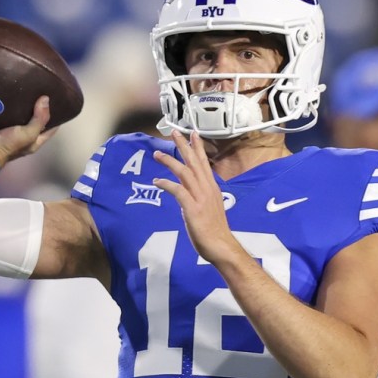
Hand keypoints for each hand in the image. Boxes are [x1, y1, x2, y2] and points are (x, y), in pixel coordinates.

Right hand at [0, 96, 57, 167]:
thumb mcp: (28, 134)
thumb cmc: (7, 145)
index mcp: (34, 141)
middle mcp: (24, 136)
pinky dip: (8, 105)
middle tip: (43, 92)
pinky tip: (11, 94)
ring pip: (20, 115)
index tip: (60, 103)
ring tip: (27, 90)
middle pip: (35, 120)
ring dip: (23, 105)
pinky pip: (6, 113)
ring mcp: (10, 130)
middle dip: (39, 108)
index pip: (51, 129)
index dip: (57, 118)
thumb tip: (46, 100)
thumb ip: (39, 119)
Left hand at [152, 130, 238, 263]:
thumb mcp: (208, 208)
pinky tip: (157, 181)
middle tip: (174, 132)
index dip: (198, 147)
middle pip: (195, 162)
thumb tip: (186, 194)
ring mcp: (201, 198)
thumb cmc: (214, 231)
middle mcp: (207, 189)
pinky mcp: (193, 208)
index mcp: (212, 188)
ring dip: (170, 162)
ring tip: (157, 154)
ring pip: (185, 172)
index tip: (193, 134)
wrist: (220, 246)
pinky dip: (167, 184)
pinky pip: (178, 191)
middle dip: (184, 146)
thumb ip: (198, 197)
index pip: (204, 163)